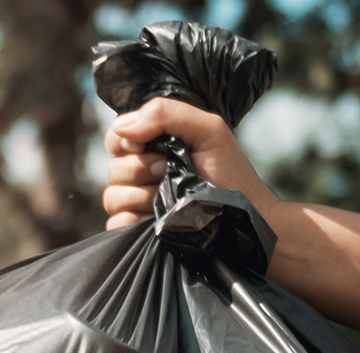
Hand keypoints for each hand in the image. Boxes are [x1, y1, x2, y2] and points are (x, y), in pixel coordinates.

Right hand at [102, 97, 278, 229]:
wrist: (246, 218)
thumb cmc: (232, 174)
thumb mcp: (208, 130)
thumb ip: (166, 113)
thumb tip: (124, 127)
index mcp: (154, 147)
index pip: (117, 136)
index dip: (123, 139)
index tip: (147, 145)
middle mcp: (143, 175)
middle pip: (113, 168)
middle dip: (139, 168)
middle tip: (168, 171)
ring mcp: (141, 206)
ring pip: (112, 196)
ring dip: (139, 195)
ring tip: (168, 199)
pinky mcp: (142, 233)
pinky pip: (116, 225)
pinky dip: (129, 222)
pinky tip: (152, 220)